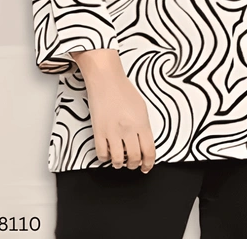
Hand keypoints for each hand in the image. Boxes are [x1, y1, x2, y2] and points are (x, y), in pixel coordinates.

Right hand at [71, 49, 156, 173]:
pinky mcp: (98, 132)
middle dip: (135, 165)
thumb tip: (144, 143)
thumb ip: (144, 127)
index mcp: (142, 123)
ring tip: (120, 159)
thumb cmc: (123, 90)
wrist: (106, 80)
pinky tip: (108, 152)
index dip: (148, 163)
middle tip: (133, 163)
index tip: (146, 167)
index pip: (149, 151)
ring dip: (120, 164)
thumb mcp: (142, 108)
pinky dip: (105, 158)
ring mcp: (112, 132)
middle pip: (134, 158)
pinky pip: (101, 155)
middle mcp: (128, 130)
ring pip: (118, 161)